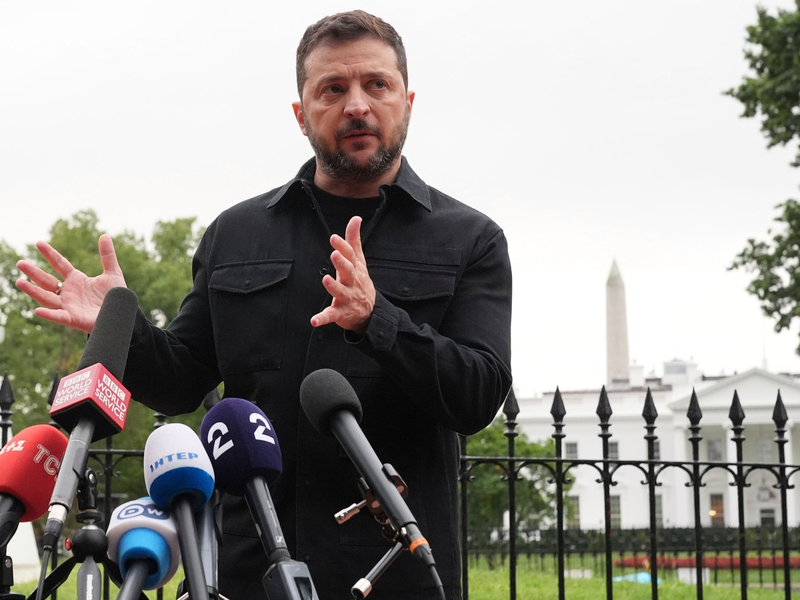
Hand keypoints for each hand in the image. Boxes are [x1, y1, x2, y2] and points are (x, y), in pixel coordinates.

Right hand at [15, 234, 127, 333]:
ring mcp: (69, 306)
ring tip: (19, 282)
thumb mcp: (113, 273)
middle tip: (20, 263)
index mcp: (76, 280)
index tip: (38, 242)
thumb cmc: (115, 297)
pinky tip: (38, 310)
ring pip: (47, 298)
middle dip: (34, 272)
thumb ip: (108, 256)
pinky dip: (49, 314)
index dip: (50, 253)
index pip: (59, 264)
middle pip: (47, 281)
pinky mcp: (73, 319)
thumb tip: (105, 235)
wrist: (122, 315)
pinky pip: (59, 316)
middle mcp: (69, 292)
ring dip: (33, 291)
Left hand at [311, 216, 374, 333]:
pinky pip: (332, 316)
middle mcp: (352, 283)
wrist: (370, 312)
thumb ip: (354, 240)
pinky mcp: (341, 313)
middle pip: (348, 272)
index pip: (350, 256)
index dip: (342, 246)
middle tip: (334, 254)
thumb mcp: (359, 261)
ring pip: (340, 292)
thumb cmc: (360, 282)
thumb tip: (356, 218)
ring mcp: (347, 298)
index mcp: (355, 269)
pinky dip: (323, 318)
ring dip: (333, 287)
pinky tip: (314, 320)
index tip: (334, 238)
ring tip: (326, 279)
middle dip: (342, 264)